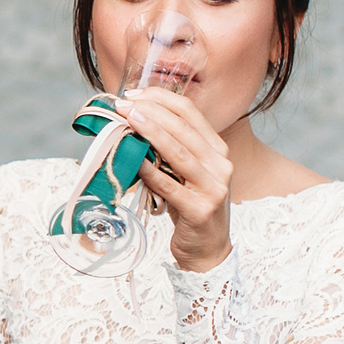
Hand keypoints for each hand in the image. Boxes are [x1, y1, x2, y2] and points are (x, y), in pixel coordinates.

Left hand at [118, 88, 233, 271]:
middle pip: (183, 128)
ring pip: (178, 153)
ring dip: (150, 132)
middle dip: (150, 111)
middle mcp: (220, 165)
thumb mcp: (187, 173)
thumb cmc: (191, 206)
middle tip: (122, 105)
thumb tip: (133, 121)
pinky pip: (169, 185)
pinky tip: (133, 158)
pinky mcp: (200, 210)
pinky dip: (149, 170)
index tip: (133, 94)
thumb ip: (171, 149)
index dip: (161, 98)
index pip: (190, 112)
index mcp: (218, 150)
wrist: (208, 250)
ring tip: (127, 120)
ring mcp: (214, 187)